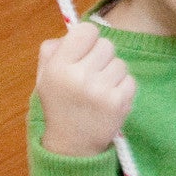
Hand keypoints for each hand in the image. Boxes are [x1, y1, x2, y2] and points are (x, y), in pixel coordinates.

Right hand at [36, 21, 135, 156]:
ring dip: (113, 73)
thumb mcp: (45, 76)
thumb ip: (54, 49)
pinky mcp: (119, 102)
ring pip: (120, 62)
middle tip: (92, 73)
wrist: (73, 145)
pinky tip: (109, 99)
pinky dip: (123, 87)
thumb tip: (76, 31)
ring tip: (100, 89)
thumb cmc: (60, 105)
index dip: (88, 38)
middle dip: (101, 56)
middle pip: (107, 44)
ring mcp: (101, 90)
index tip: (85, 50)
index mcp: (59, 66)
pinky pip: (130, 80)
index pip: (87, 30)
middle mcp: (80, 76)